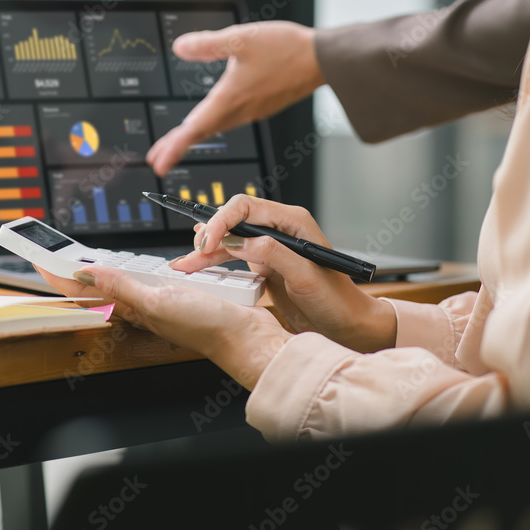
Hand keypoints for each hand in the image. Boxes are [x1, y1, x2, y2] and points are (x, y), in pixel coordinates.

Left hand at [35, 264, 290, 389]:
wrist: (245, 337)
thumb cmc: (206, 328)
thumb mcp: (157, 303)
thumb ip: (122, 287)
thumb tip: (86, 272)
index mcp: (129, 307)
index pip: (84, 289)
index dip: (60, 275)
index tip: (39, 260)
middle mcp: (139, 304)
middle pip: (97, 285)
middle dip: (73, 272)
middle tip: (51, 255)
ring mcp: (158, 299)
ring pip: (121, 282)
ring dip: (100, 272)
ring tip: (76, 263)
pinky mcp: (178, 294)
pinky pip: (149, 281)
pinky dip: (136, 272)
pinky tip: (130, 269)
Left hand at [146, 21, 325, 176]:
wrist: (321, 60)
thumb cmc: (286, 50)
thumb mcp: (241, 39)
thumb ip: (208, 43)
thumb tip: (179, 47)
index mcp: (230, 98)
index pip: (194, 128)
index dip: (174, 147)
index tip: (158, 162)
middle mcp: (240, 110)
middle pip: (201, 133)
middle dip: (177, 147)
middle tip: (157, 161)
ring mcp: (251, 110)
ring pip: (215, 128)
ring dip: (193, 137)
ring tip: (175, 143)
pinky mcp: (260, 105)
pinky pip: (229, 121)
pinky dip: (211, 126)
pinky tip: (208, 120)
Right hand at [171, 195, 396, 352]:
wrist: (345, 323)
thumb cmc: (336, 299)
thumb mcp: (305, 277)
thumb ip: (272, 254)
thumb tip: (239, 240)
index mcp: (292, 221)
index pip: (247, 206)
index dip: (222, 220)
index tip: (208, 240)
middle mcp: (279, 229)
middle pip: (233, 219)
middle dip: (209, 234)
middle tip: (193, 253)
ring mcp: (269, 246)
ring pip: (229, 239)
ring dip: (206, 250)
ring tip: (185, 263)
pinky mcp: (263, 262)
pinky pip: (233, 255)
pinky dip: (214, 261)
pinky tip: (198, 264)